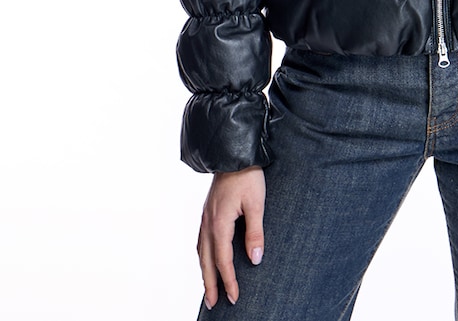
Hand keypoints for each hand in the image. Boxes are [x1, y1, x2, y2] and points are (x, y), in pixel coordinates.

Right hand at [197, 165, 265, 308]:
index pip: (223, 261)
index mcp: (219, 224)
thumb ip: (255, 232)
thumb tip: (255, 259)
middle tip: (213, 304)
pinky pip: (201, 240)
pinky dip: (203, 255)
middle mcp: (208, 223)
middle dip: (211, 284)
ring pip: (201, 252)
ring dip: (205, 271)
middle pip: (207, 261)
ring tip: (209, 288)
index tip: (235, 297)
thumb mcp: (256, 203)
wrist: (233, 153)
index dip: (229, 281)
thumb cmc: (248, 176)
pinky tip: (207, 258)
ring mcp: (205, 217)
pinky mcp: (207, 211)